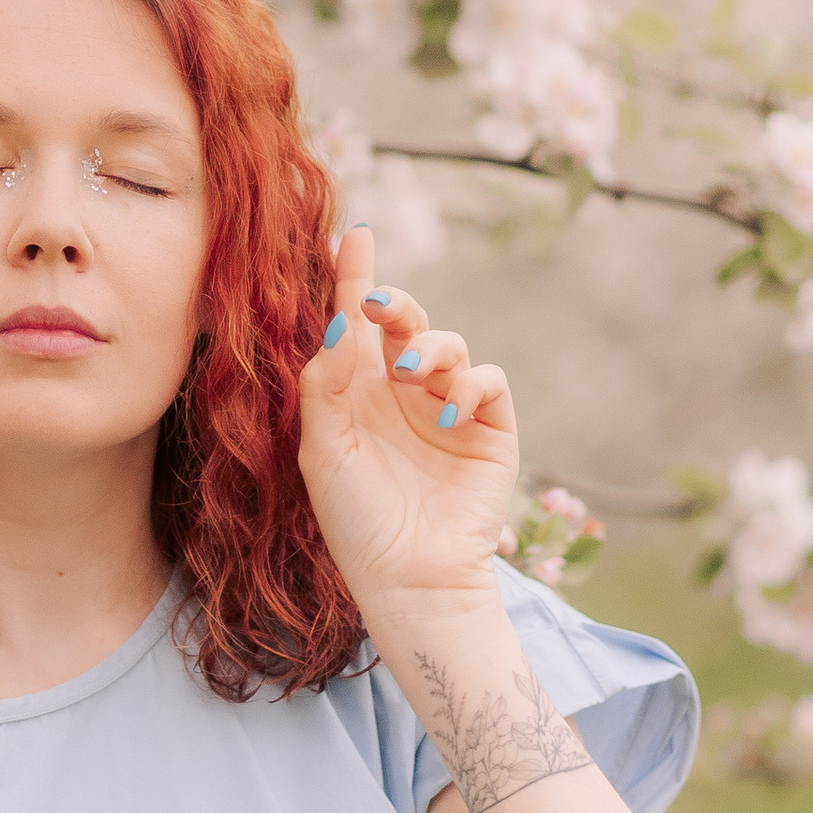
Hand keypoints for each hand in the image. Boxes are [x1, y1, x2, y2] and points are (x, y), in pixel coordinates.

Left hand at [296, 223, 519, 611]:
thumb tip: (339, 321)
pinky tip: (444, 413)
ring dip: (428, 349)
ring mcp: (447, 407)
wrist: (409, 576)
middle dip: (394, 304)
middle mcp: (401, 393)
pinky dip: (466, 386)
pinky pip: (485, 380)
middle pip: (404, 323)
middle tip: (377, 303)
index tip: (351, 236)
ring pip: (447, 343)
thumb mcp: (323, 449)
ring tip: (411, 377)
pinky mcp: (489, 428)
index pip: (354, 325)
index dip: (352, 279)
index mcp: (355, 394)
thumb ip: (325, 384)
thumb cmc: (356, 520)